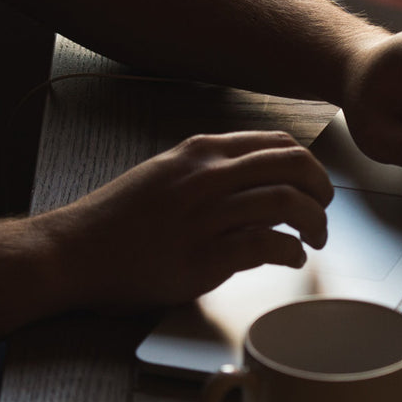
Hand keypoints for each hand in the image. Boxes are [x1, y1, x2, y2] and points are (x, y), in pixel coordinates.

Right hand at [39, 131, 333, 309]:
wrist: (77, 251)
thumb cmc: (118, 219)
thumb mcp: (165, 173)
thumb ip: (207, 170)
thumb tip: (254, 177)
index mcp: (200, 152)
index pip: (276, 143)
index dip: (306, 164)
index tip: (313, 183)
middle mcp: (208, 176)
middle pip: (293, 166)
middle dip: (322, 188)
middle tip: (325, 209)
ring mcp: (208, 215)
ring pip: (288, 202)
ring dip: (315, 223)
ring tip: (315, 239)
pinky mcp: (206, 256)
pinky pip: (268, 245)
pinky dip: (292, 252)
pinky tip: (292, 259)